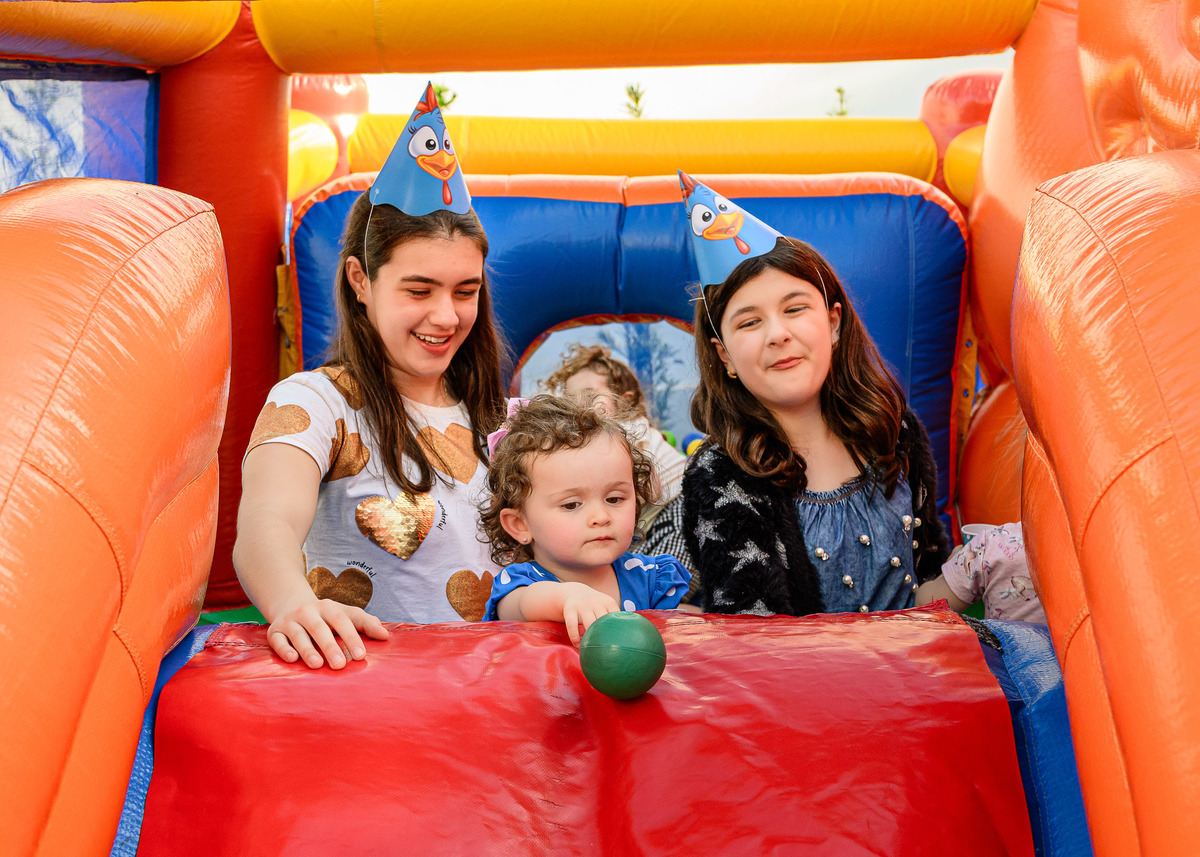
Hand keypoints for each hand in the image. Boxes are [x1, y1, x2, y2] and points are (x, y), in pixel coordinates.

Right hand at [266, 597, 389, 668]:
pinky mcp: (274, 631)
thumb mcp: (346, 614)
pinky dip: (283, 649)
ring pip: (298, 634)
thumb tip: (385, 636)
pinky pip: (277, 640)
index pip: (342, 620)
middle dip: (330, 646)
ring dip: (307, 649)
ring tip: (317, 665)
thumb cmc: (326, 616)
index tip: (361, 656)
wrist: (290, 604)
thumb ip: (366, 623)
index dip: (352, 637)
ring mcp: (289, 621)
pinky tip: (292, 659)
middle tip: (340, 665)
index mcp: (328, 607)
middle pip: (319, 628)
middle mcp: (308, 612)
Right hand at [560, 584, 619, 645]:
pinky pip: (572, 626)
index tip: (620, 643)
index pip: (616, 617)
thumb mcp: (607, 605)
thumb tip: (631, 637)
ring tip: (592, 650)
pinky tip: (578, 646)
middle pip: (603, 621)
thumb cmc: (596, 605)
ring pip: (588, 624)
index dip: (618, 630)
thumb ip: (616, 617)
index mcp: (608, 602)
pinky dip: (575, 637)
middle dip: (605, 636)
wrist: (575, 592)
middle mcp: (596, 602)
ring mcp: (582, 606)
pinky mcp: (570, 610)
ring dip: (590, 638)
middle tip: (607, 650)